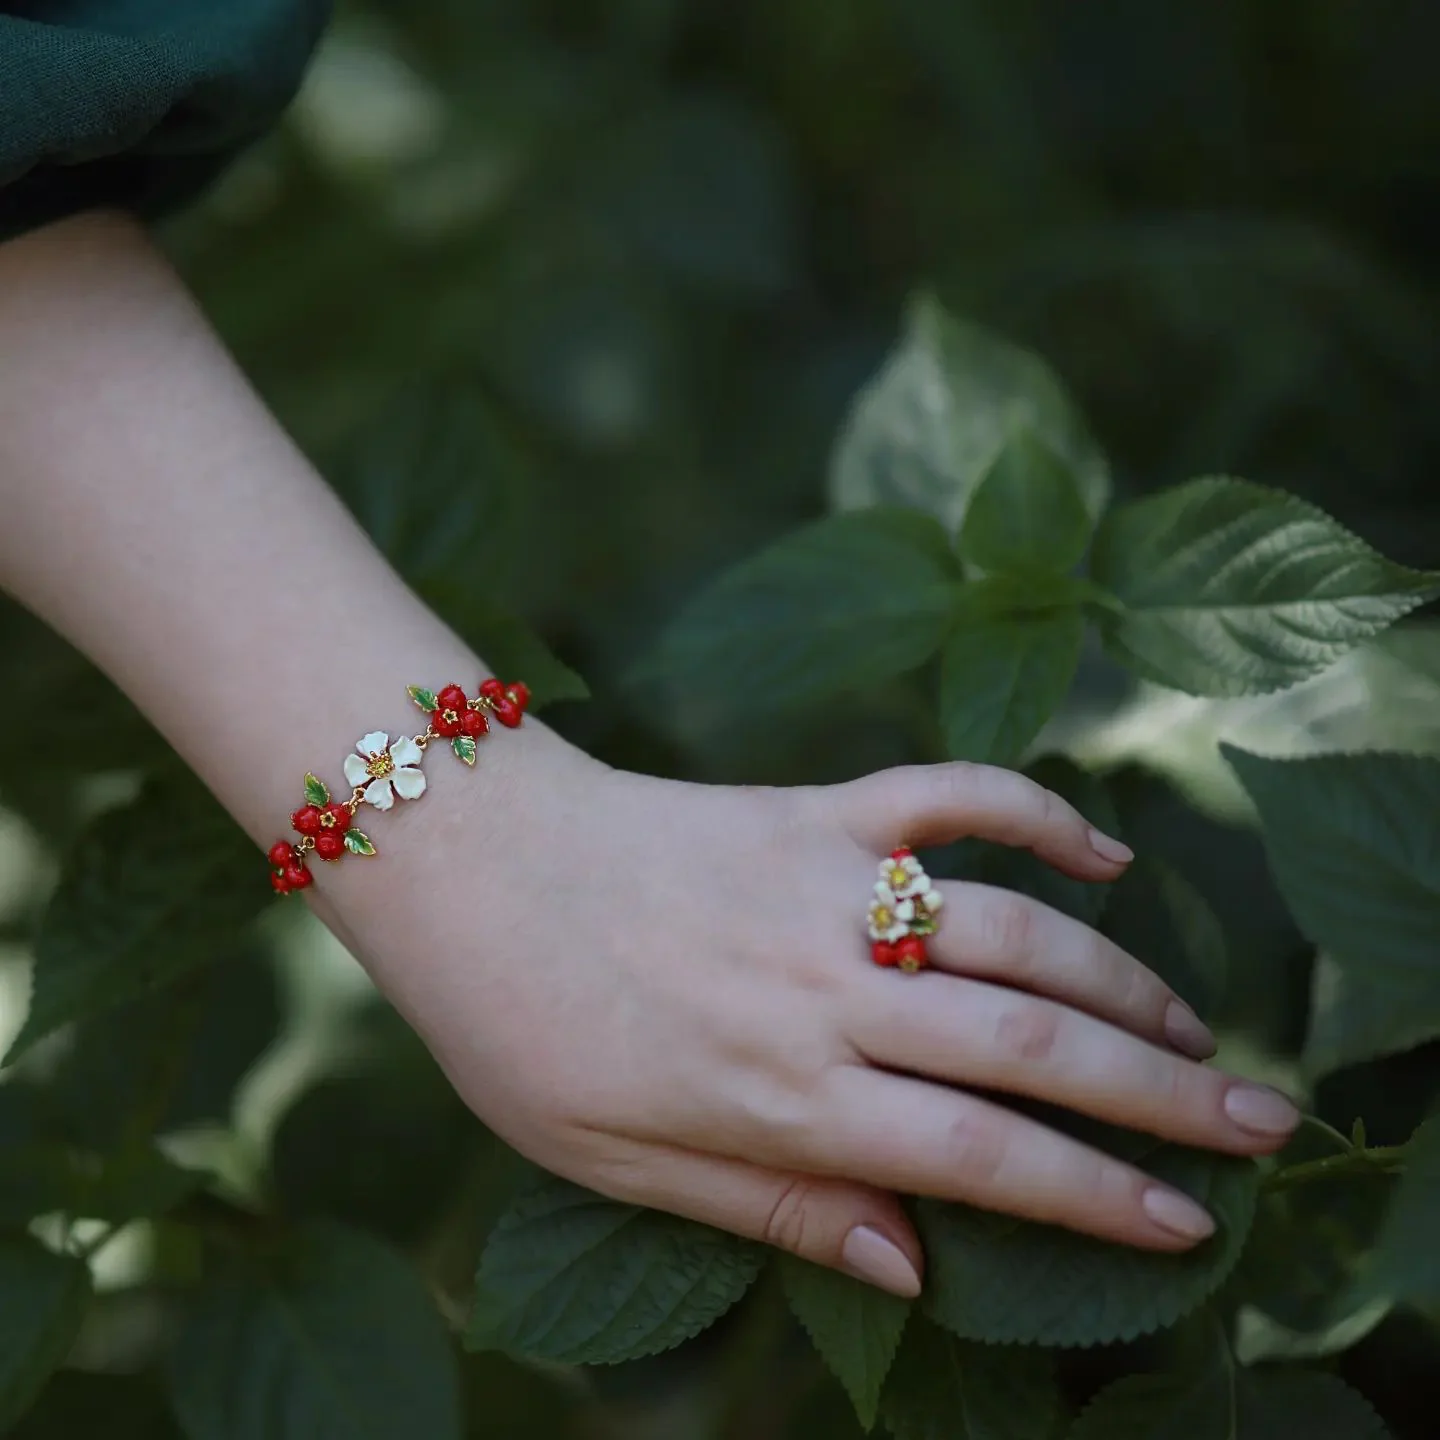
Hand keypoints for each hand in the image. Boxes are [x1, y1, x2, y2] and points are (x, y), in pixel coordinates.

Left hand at [317, 737, 1300, 1298]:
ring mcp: (828, 883)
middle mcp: (825, 989)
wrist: (470, 862)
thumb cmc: (521, 1023)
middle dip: (1164, 1093)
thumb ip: (773, 1208)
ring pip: (1017, 928)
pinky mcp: (816, 806)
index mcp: (780, 1092)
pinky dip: (1036, 810)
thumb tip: (915, 1267)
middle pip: (1032, 1047)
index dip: (1100, 1195)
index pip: (982, 1159)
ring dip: (1122, 977)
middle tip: (1262, 1121)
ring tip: (1194, 1026)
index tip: (1191, 1220)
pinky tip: (1104, 845)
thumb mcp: (615, 1162)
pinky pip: (949, 794)